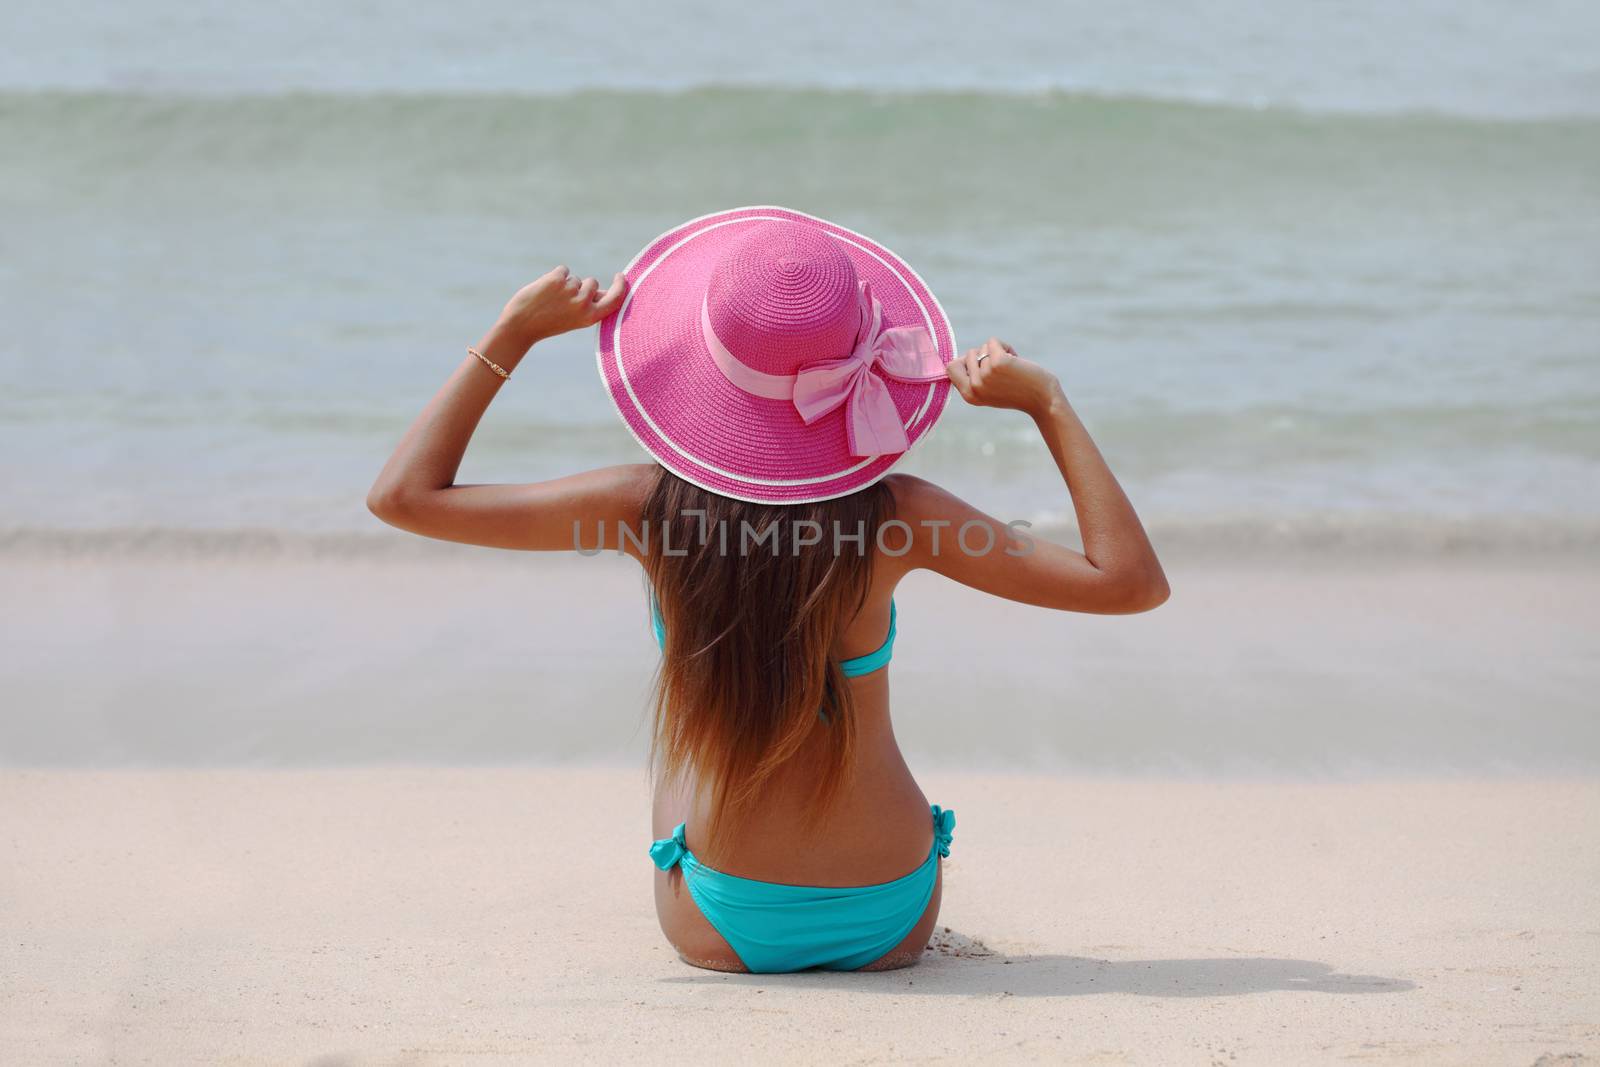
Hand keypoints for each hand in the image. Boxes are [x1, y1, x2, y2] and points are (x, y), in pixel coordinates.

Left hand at [496, 266, 627, 346]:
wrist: (521, 326)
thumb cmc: (549, 323)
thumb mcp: (576, 318)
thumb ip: (592, 305)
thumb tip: (608, 290)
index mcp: (590, 317)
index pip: (615, 298)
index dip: (621, 286)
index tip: (620, 276)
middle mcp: (583, 303)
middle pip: (591, 282)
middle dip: (581, 286)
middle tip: (563, 300)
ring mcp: (570, 290)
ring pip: (575, 278)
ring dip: (564, 284)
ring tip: (551, 299)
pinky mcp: (556, 279)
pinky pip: (563, 270)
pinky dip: (554, 276)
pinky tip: (545, 290)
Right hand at [946, 338, 1061, 417]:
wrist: (1042, 400)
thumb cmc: (1018, 393)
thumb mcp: (989, 391)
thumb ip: (974, 378)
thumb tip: (963, 357)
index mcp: (969, 395)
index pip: (950, 367)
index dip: (965, 362)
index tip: (982, 366)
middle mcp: (974, 386)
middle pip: (969, 354)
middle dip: (985, 356)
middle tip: (1002, 370)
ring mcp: (985, 374)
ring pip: (983, 347)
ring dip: (998, 352)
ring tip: (1011, 367)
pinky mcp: (998, 362)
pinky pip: (993, 341)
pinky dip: (1006, 346)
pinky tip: (1016, 359)